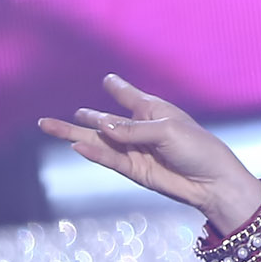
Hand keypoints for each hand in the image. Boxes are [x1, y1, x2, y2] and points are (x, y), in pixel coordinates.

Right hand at [38, 74, 260, 232]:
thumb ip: (133, 129)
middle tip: (56, 118)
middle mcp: (140, 129)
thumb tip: (101, 127)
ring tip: (48, 126)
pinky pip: (109, 158)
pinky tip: (76, 145)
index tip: (108, 79)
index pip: (130, 96)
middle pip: (104, 121)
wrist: (211, 182)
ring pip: (99, 140)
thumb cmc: (197, 148)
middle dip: (84, 118)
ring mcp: (135, 151)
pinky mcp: (134, 170)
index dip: (118, 88)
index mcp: (153, 111)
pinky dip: (92, 152)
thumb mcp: (167, 130)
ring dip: (74, 134)